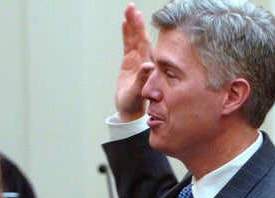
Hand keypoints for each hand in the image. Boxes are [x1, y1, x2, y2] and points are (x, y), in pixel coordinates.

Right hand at [115, 3, 153, 121]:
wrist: (131, 111)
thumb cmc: (135, 104)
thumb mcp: (137, 92)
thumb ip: (143, 78)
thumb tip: (149, 65)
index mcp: (146, 64)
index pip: (143, 42)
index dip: (140, 28)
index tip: (137, 16)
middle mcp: (142, 59)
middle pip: (138, 36)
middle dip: (135, 21)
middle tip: (131, 7)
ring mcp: (136, 60)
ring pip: (133, 38)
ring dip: (131, 24)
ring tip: (129, 10)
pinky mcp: (129, 62)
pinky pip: (128, 45)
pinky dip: (126, 34)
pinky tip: (125, 23)